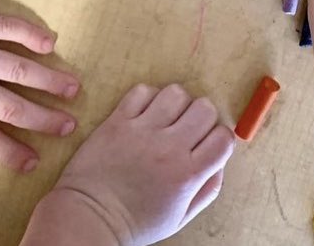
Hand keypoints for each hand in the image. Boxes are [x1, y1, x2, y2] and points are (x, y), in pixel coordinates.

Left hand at [0, 0, 79, 171]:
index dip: (12, 151)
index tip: (35, 161)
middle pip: (10, 106)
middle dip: (42, 118)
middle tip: (69, 125)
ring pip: (17, 69)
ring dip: (46, 79)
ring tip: (73, 87)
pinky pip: (6, 27)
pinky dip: (29, 34)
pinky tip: (50, 42)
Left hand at [31, 85, 234, 245]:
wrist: (89, 218)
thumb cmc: (135, 222)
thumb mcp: (179, 218)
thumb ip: (207, 191)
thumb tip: (220, 161)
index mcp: (187, 175)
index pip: (223, 138)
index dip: (220, 138)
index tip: (208, 143)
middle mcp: (169, 148)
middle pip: (205, 108)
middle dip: (202, 117)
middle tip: (187, 129)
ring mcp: (142, 131)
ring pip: (176, 93)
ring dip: (176, 104)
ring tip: (165, 119)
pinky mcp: (118, 121)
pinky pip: (143, 91)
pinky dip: (147, 98)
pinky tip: (143, 115)